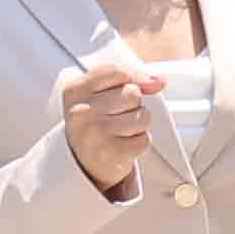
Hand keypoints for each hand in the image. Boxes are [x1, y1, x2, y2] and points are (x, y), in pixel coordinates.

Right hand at [57, 56, 164, 196]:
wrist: (81, 162)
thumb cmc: (95, 120)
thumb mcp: (100, 91)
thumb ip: (129, 78)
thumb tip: (160, 81)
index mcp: (75, 91)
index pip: (117, 71)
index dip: (131, 78)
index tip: (127, 89)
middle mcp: (81, 112)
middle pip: (133, 93)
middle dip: (132, 104)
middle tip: (115, 116)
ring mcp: (95, 133)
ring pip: (143, 116)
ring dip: (139, 124)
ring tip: (120, 131)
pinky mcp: (111, 154)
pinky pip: (145, 139)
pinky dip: (139, 142)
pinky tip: (122, 145)